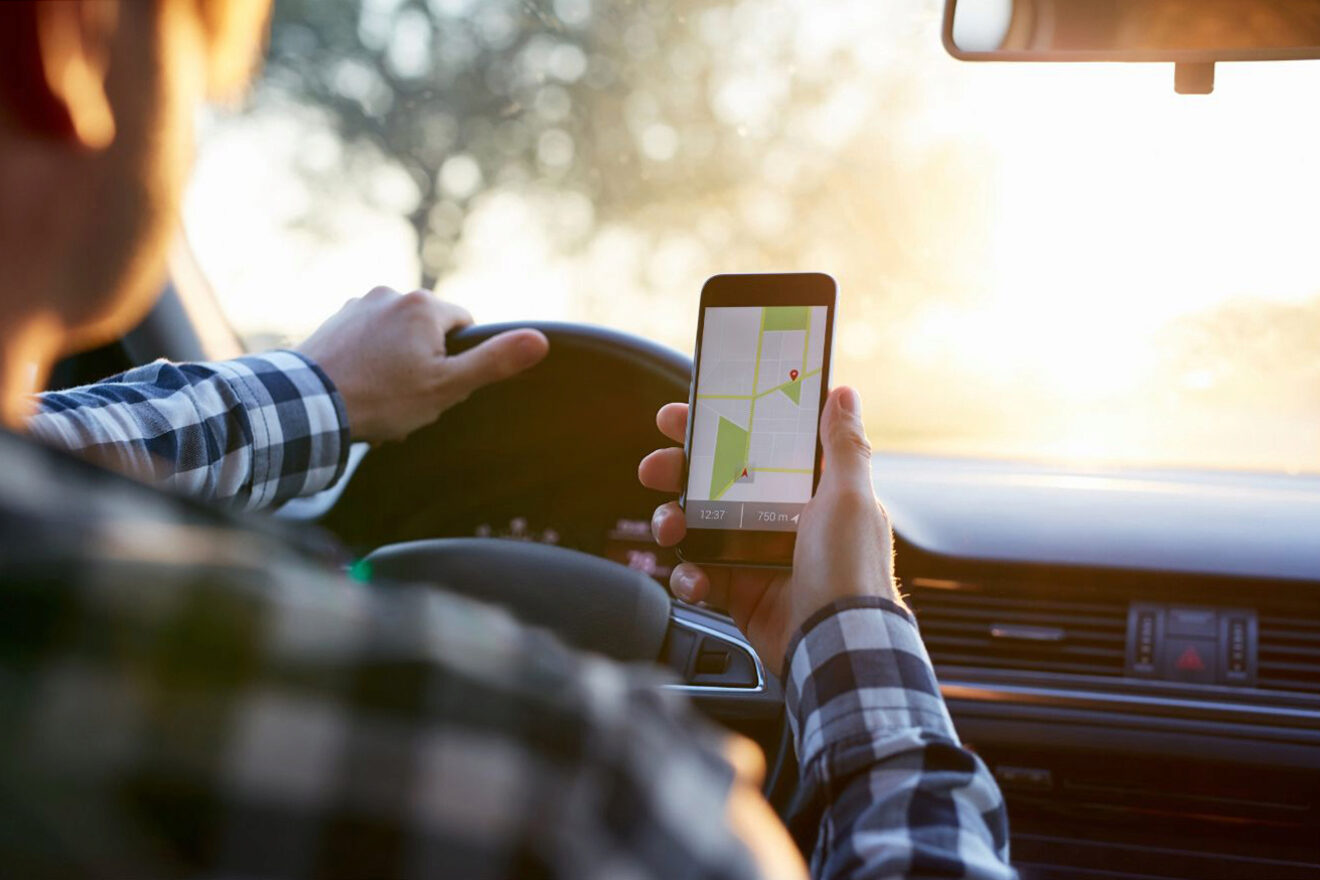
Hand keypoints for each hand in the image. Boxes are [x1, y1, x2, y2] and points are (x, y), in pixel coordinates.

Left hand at [297, 287, 548, 442]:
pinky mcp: (335, 321)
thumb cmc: (381, 398)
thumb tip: (540, 340)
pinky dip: (370, 363)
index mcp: (423, 305)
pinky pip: (369, 341)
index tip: (438, 385)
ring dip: (397, 366)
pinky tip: (360, 390)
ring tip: (381, 398)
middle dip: (426, 364)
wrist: (306, 406)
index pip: (465, 327)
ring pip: (399, 338)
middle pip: (430, 333)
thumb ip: (494, 361)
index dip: (458, 361)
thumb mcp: (447, 386)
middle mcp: (391, 293)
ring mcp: (359, 305)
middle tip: (408, 399)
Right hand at [637, 387, 898, 672]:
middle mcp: (781, 519)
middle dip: (679, 472)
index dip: (719, 427)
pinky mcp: (740, 592)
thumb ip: (843, 445)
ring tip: (669, 527)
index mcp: (809, 491)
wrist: (837, 645)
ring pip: (698, 526)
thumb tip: (843, 394)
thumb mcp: (851, 498)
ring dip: (673, 522)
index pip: (757, 446)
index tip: (684, 416)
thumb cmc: (852, 570)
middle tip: (655, 469)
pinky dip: (688, 577)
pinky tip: (694, 578)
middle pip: (716, 483)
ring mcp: (756, 556)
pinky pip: (699, 576)